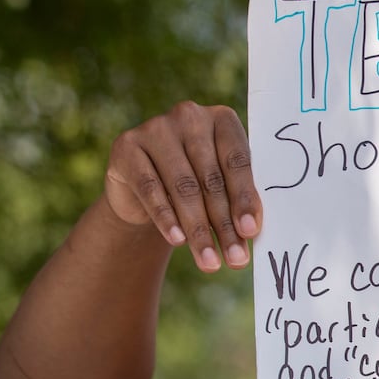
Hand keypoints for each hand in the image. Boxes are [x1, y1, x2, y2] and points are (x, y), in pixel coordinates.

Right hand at [104, 101, 262, 272]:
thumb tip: (251, 230)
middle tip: (235, 259)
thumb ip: (238, 198)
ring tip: (210, 262)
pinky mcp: (127, 146)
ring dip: (198, 230)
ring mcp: (155, 128)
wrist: (143, 188)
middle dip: (224, 225)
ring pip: (183, 187)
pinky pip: (150, 188)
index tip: (251, 232)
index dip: (244, 199)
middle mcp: (189, 116)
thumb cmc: (196, 185)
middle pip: (210, 179)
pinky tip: (178, 241)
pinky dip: (166, 218)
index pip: (237, 160)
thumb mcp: (221, 187)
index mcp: (222, 118)